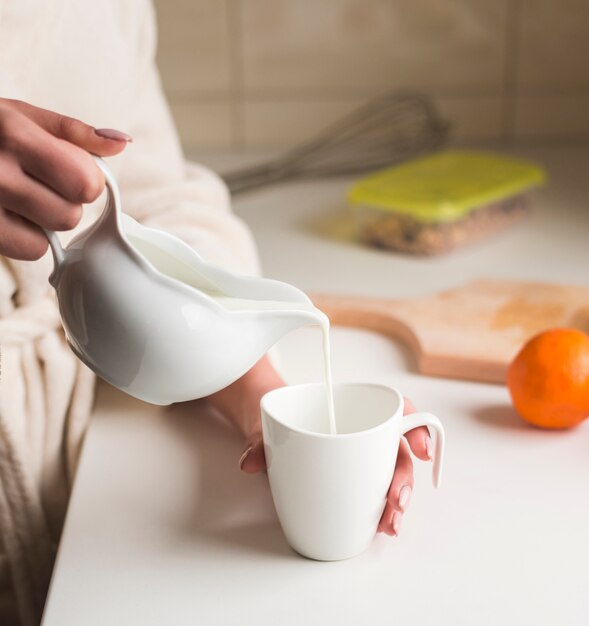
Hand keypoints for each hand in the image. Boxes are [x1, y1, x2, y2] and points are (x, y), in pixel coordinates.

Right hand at [0, 98, 131, 260]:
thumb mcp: (21, 115)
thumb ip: (74, 132)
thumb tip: (121, 144)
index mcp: (15, 135)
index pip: (86, 182)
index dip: (86, 181)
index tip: (71, 173)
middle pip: (70, 215)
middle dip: (64, 202)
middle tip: (39, 184)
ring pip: (49, 237)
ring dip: (44, 223)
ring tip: (21, 198)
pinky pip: (27, 250)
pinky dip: (24, 238)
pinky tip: (8, 216)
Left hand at [207, 359, 432, 536]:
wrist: (264, 428)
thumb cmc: (274, 420)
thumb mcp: (264, 426)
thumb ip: (258, 440)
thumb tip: (250, 461)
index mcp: (349, 410)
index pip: (395, 409)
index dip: (415, 425)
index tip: (421, 448)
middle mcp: (361, 434)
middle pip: (396, 451)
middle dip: (403, 480)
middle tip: (395, 503)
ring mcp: (358, 458)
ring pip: (390, 477)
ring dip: (396, 502)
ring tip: (389, 524)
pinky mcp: (350, 480)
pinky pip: (373, 493)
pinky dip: (381, 510)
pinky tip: (380, 525)